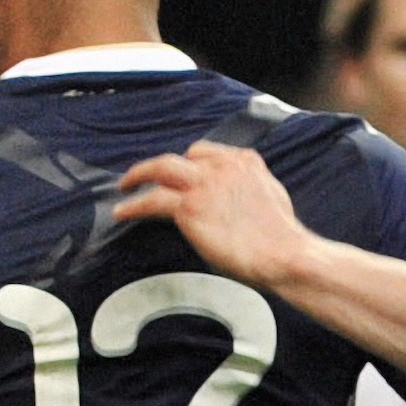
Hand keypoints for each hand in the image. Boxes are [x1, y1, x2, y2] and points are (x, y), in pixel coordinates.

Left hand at [113, 140, 314, 285]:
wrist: (283, 253)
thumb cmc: (280, 237)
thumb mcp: (269, 196)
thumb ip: (246, 189)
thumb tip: (230, 200)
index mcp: (244, 161)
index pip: (207, 153)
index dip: (190, 164)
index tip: (179, 174)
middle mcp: (222, 166)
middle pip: (182, 156)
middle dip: (160, 165)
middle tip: (143, 174)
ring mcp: (203, 184)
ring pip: (161, 169)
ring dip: (138, 175)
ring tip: (124, 186)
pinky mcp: (189, 206)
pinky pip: (152, 200)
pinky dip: (134, 205)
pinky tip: (122, 211)